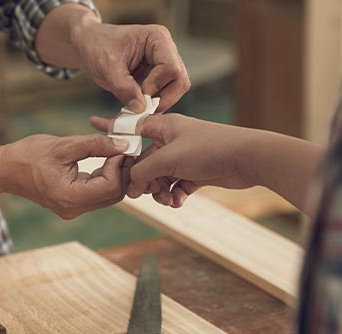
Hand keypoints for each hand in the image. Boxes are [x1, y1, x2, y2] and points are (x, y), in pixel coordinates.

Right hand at [0, 134, 130, 218]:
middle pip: (114, 195)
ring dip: (115, 175)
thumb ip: (95, 145)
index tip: (118, 146)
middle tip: (122, 149)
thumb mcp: (63, 145)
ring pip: (108, 196)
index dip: (119, 166)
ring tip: (113, 152)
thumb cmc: (27, 155)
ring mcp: (73, 209)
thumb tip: (123, 146)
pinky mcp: (72, 204)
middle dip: (122, 172)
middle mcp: (73, 209)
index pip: (110, 186)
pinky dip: (105, 178)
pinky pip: (98, 194)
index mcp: (69, 197)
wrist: (4, 169)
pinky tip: (104, 160)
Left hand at [70, 19, 189, 112]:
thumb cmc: (97, 46)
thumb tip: (140, 109)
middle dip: (162, 98)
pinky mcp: (156, 77)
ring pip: (174, 90)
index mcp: (157, 38)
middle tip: (141, 108)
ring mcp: (162, 64)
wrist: (89, 45)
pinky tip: (135, 105)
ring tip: (135, 106)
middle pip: (180, 81)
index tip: (139, 94)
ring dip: (156, 102)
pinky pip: (162, 95)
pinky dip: (150, 104)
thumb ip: (123, 87)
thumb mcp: (107, 66)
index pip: (171, 67)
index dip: (157, 85)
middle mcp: (165, 50)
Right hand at [91, 114, 254, 207]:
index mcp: (164, 127)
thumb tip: (131, 185)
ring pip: (160, 176)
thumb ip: (143, 171)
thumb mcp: (168, 159)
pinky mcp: (198, 172)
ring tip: (167, 199)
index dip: (111, 127)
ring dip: (160, 191)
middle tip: (140, 192)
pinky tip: (179, 201)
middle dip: (142, 178)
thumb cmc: (209, 149)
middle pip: (145, 160)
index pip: (131, 126)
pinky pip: (177, 186)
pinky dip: (175, 195)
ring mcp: (185, 156)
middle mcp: (173, 140)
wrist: (249, 158)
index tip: (92, 124)